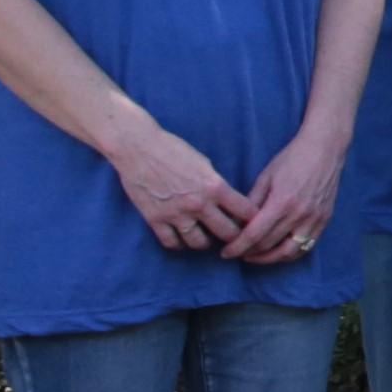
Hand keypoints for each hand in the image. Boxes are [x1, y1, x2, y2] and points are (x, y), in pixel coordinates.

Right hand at [105, 117, 251, 253]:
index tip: (252, 222)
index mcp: (215, 186)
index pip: (246, 212)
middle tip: (232, 236)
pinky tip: (182, 237)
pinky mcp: (155, 219)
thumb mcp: (204, 164)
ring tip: (205, 236)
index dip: (253, 219)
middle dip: (234, 236)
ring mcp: (176, 214)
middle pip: (228, 233)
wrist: (138, 147)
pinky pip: (172, 243)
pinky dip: (179, 244)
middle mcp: (198, 204)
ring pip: (200, 243)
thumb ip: (217, 185)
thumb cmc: (173, 150)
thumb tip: (229, 203)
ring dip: (205, 241)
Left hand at [229, 130, 345, 263]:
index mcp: (282, 203)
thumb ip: (252, 203)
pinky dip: (290, 253)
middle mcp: (300, 215)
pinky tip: (278, 252)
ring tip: (255, 256)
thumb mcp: (265, 177)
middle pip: (269, 245)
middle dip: (249, 253)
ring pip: (289, 252)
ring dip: (269, 259)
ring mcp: (315, 219)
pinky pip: (306, 246)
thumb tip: (238, 224)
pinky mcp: (324, 220)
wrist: (325, 149)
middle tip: (237, 253)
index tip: (225, 252)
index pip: (255, 235)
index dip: (237, 247)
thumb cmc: (292, 159)